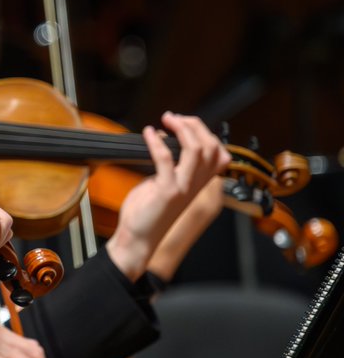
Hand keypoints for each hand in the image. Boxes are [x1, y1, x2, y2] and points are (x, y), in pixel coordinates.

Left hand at [107, 112, 229, 279]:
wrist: (138, 239)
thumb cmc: (148, 212)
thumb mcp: (164, 184)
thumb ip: (170, 165)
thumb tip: (163, 139)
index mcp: (198, 182)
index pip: (219, 153)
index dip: (205, 132)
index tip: (183, 123)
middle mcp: (196, 185)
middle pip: (211, 146)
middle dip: (194, 125)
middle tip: (173, 118)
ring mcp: (183, 188)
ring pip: (196, 150)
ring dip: (182, 129)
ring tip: (167, 120)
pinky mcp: (167, 192)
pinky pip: (166, 159)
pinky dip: (156, 142)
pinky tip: (148, 133)